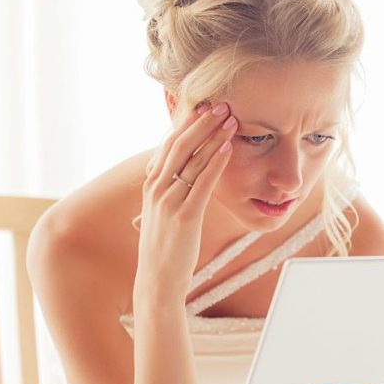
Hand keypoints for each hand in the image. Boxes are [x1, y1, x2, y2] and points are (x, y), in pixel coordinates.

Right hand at [134, 101, 238, 300]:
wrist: (157, 278)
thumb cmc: (166, 245)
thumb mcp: (164, 212)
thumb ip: (173, 189)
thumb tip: (186, 173)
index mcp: (152, 184)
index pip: (169, 145)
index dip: (187, 124)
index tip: (205, 106)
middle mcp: (157, 188)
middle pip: (180, 145)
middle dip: (202, 123)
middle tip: (222, 104)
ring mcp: (169, 201)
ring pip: (192, 160)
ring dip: (213, 137)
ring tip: (231, 120)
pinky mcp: (184, 217)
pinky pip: (201, 184)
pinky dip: (215, 163)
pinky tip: (227, 149)